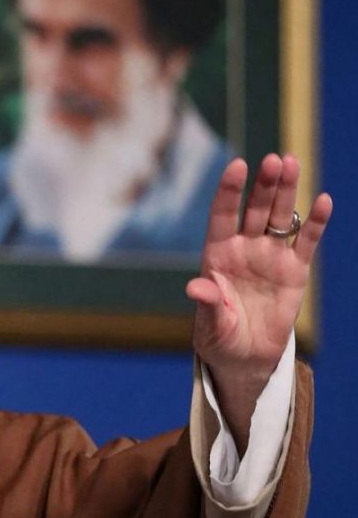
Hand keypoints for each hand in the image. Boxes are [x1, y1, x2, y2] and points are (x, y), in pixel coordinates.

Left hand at [185, 154, 331, 450]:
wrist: (245, 358)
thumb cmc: (219, 338)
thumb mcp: (211, 324)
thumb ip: (209, 303)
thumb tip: (196, 287)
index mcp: (216, 256)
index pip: (221, 216)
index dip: (229, 191)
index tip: (236, 166)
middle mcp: (243, 249)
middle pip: (253, 210)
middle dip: (263, 185)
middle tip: (274, 160)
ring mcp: (269, 257)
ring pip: (278, 217)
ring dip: (285, 192)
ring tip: (292, 163)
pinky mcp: (294, 271)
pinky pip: (305, 242)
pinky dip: (314, 223)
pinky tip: (323, 201)